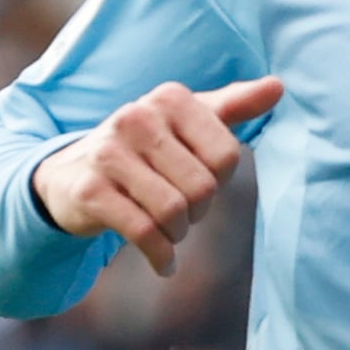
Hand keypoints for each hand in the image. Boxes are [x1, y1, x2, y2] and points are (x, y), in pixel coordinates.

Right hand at [33, 77, 284, 276]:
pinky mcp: (89, 191)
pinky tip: (163, 263)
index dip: (219, 181)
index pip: (226, 155)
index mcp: (168, 99)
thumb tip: (278, 86)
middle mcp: (135, 118)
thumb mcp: (187, 123)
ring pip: (173, 212)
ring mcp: (107, 154)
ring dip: (178, 234)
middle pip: (201, 187)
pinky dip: (161, 256)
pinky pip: (144, 233)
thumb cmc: (146, 150)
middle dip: (199, 211)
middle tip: (182, 212)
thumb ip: (234, 106)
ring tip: (168, 231)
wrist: (70, 174)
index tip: (201, 182)